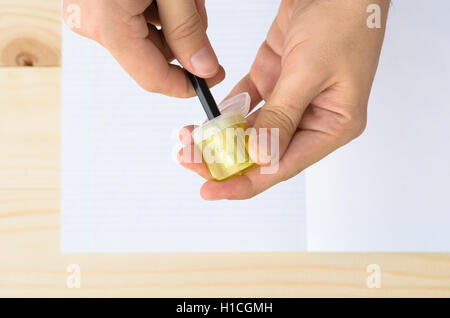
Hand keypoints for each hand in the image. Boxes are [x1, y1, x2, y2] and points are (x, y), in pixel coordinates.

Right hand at [62, 0, 224, 96]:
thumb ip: (189, 31)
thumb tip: (203, 68)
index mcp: (108, 24)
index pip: (152, 77)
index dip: (185, 85)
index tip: (211, 80)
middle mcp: (91, 23)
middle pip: (149, 56)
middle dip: (181, 39)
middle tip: (196, 10)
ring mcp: (88, 12)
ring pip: (144, 37)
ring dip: (171, 21)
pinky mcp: (93, 3)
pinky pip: (132, 20)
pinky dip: (157, 9)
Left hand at [179, 0, 388, 198]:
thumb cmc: (343, 20)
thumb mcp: (310, 72)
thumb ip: (282, 117)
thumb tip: (259, 158)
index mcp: (333, 125)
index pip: (283, 165)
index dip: (245, 182)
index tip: (212, 189)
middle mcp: (313, 117)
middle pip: (264, 151)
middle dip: (225, 159)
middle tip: (190, 160)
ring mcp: (293, 99)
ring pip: (252, 130)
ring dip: (222, 136)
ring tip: (190, 140)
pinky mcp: (277, 79)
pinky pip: (248, 103)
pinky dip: (228, 112)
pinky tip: (208, 120)